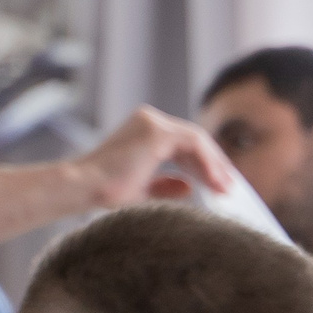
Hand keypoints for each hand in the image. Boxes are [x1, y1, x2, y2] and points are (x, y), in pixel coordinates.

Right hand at [74, 105, 236, 207]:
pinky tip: (215, 181)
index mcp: (144, 131)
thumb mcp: (143, 189)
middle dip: (214, 165)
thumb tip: (188, 186)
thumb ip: (165, 185)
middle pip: (194, 140)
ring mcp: (152, 122)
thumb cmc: (105, 192)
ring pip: (197, 140)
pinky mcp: (156, 130)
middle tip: (229, 187)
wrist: (83, 188)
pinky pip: (194, 143)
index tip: (220, 186)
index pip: (184, 145)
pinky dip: (207, 162)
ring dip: (214, 164)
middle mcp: (149, 121)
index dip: (205, 165)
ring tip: (225, 188)